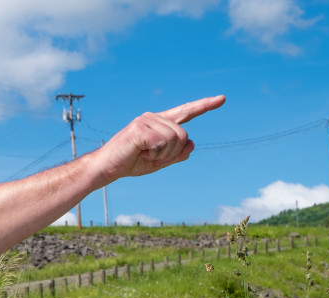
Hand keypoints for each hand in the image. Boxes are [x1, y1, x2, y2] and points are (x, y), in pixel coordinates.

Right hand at [94, 95, 225, 181]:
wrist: (106, 168)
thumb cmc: (130, 163)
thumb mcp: (159, 161)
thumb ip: (177, 154)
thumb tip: (192, 144)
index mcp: (159, 123)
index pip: (185, 112)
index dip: (204, 106)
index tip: (222, 99)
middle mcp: (154, 117)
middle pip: (183, 135)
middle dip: (171, 154)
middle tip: (149, 157)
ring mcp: (146, 120)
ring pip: (175, 139)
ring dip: (162, 155)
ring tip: (143, 154)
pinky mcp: (140, 127)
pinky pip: (162, 143)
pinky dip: (153, 154)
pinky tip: (139, 152)